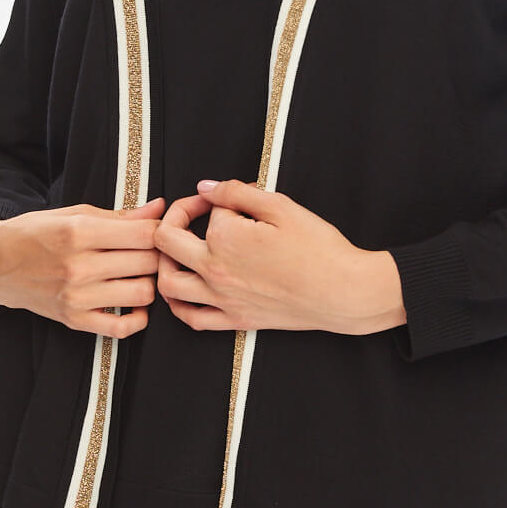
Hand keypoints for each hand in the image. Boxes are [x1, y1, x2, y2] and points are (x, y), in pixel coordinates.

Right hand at [0, 198, 166, 336]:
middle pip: (147, 262)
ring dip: (149, 283)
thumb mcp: (76, 213)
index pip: (145, 234)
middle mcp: (79, 266)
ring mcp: (77, 296)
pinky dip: (137, 317)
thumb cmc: (38, 232)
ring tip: (141, 273)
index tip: (161, 231)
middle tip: (155, 252)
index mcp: (79, 232)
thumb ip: (121, 215)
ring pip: (143, 293)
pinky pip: (123, 328)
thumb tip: (160, 208)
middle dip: (158, 255)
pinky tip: (133, 302)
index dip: (162, 231)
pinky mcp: (75, 320)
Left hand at [152, 178, 379, 335]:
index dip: (223, 198)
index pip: (208, 210)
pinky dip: (178, 305)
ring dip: (163, 261)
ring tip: (177, 250)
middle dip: (175, 217)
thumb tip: (206, 187)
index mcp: (225, 238)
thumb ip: (236, 192)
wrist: (343, 291)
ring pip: (168, 283)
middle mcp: (215, 270)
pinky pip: (191, 318)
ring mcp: (222, 298)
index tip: (240, 198)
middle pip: (166, 241)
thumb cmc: (318, 248)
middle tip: (195, 211)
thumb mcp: (281, 206)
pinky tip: (184, 290)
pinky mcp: (235, 319)